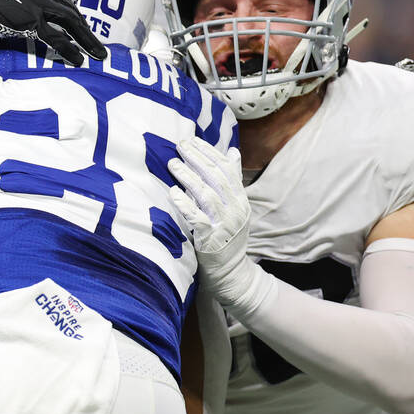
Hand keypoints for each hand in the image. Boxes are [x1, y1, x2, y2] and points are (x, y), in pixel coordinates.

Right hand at [0, 0, 107, 64]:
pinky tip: (78, 59)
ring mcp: (36, 2)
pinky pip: (56, 37)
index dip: (74, 18)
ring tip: (97, 54)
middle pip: (70, 10)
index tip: (82, 31)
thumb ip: (21, 0)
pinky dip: (70, 49)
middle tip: (97, 46)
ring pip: (70, 21)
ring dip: (86, 39)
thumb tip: (30, 17)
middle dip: (86, 30)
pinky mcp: (31, 19)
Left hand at [167, 137, 271, 316]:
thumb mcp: (234, 207)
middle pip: (216, 178)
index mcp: (240, 199)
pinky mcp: (211, 238)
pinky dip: (184, 204)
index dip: (209, 152)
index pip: (226, 169)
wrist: (232, 273)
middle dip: (197, 158)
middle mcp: (235, 209)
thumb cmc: (227, 237)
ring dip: (188, 177)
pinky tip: (173, 192)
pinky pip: (196, 218)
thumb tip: (232, 151)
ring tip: (172, 163)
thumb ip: (231, 181)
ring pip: (206, 194)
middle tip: (180, 145)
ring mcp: (224, 224)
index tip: (193, 140)